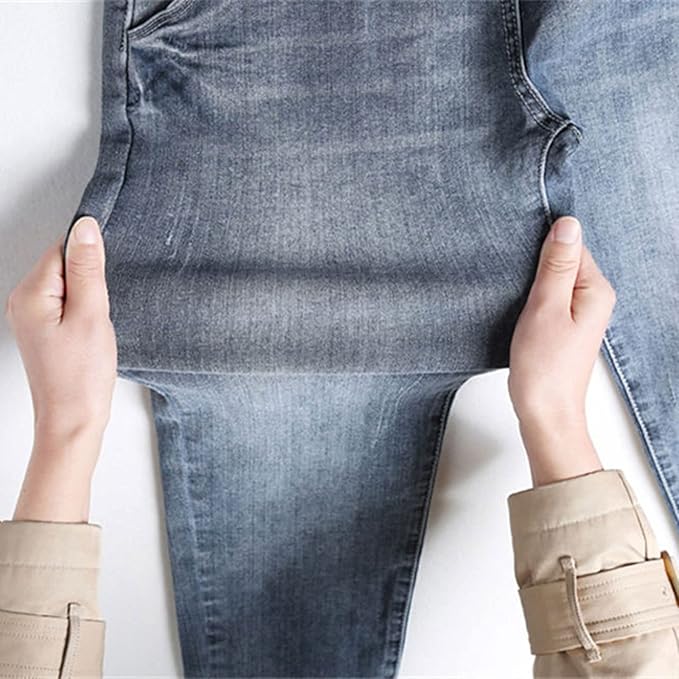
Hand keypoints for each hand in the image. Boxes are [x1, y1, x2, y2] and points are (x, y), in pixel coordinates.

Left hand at [4, 216, 115, 520]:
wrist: (73, 420)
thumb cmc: (82, 375)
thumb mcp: (91, 315)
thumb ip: (87, 268)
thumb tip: (85, 227)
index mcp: (30, 294)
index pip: (62, 250)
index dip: (89, 263)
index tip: (102, 289)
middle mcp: (23, 302)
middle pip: (63, 266)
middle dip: (89, 282)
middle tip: (99, 314)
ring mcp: (31, 317)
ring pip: (67, 286)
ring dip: (88, 299)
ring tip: (94, 327)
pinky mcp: (43, 330)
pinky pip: (66, 304)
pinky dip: (83, 312)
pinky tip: (90, 333)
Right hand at [508, 216, 616, 485]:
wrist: (544, 412)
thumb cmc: (544, 366)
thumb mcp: (545, 307)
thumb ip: (557, 266)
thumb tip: (567, 224)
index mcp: (596, 290)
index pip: (572, 246)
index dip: (543, 248)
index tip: (519, 259)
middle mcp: (594, 299)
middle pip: (564, 261)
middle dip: (537, 265)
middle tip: (514, 279)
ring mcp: (580, 314)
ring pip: (554, 280)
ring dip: (532, 282)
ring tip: (515, 294)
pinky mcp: (565, 326)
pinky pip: (550, 297)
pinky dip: (533, 297)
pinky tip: (520, 306)